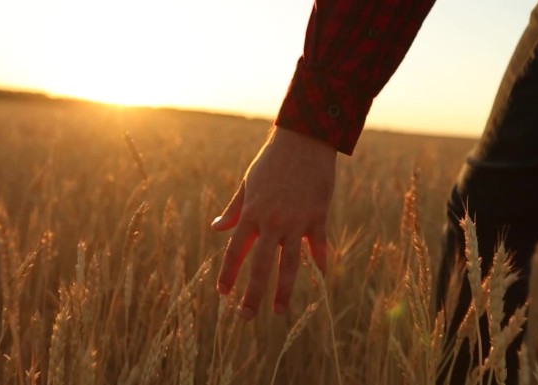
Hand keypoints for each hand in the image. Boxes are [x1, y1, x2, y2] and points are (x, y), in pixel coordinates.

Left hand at [212, 126, 335, 319]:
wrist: (303, 140)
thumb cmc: (271, 161)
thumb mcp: (248, 184)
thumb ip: (234, 210)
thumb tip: (216, 228)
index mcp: (251, 214)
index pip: (234, 251)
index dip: (228, 274)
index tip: (223, 294)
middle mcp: (272, 221)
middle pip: (260, 266)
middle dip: (252, 294)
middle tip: (245, 317)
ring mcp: (296, 221)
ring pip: (289, 264)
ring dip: (283, 290)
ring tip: (279, 312)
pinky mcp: (318, 216)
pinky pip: (319, 246)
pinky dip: (320, 262)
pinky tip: (322, 278)